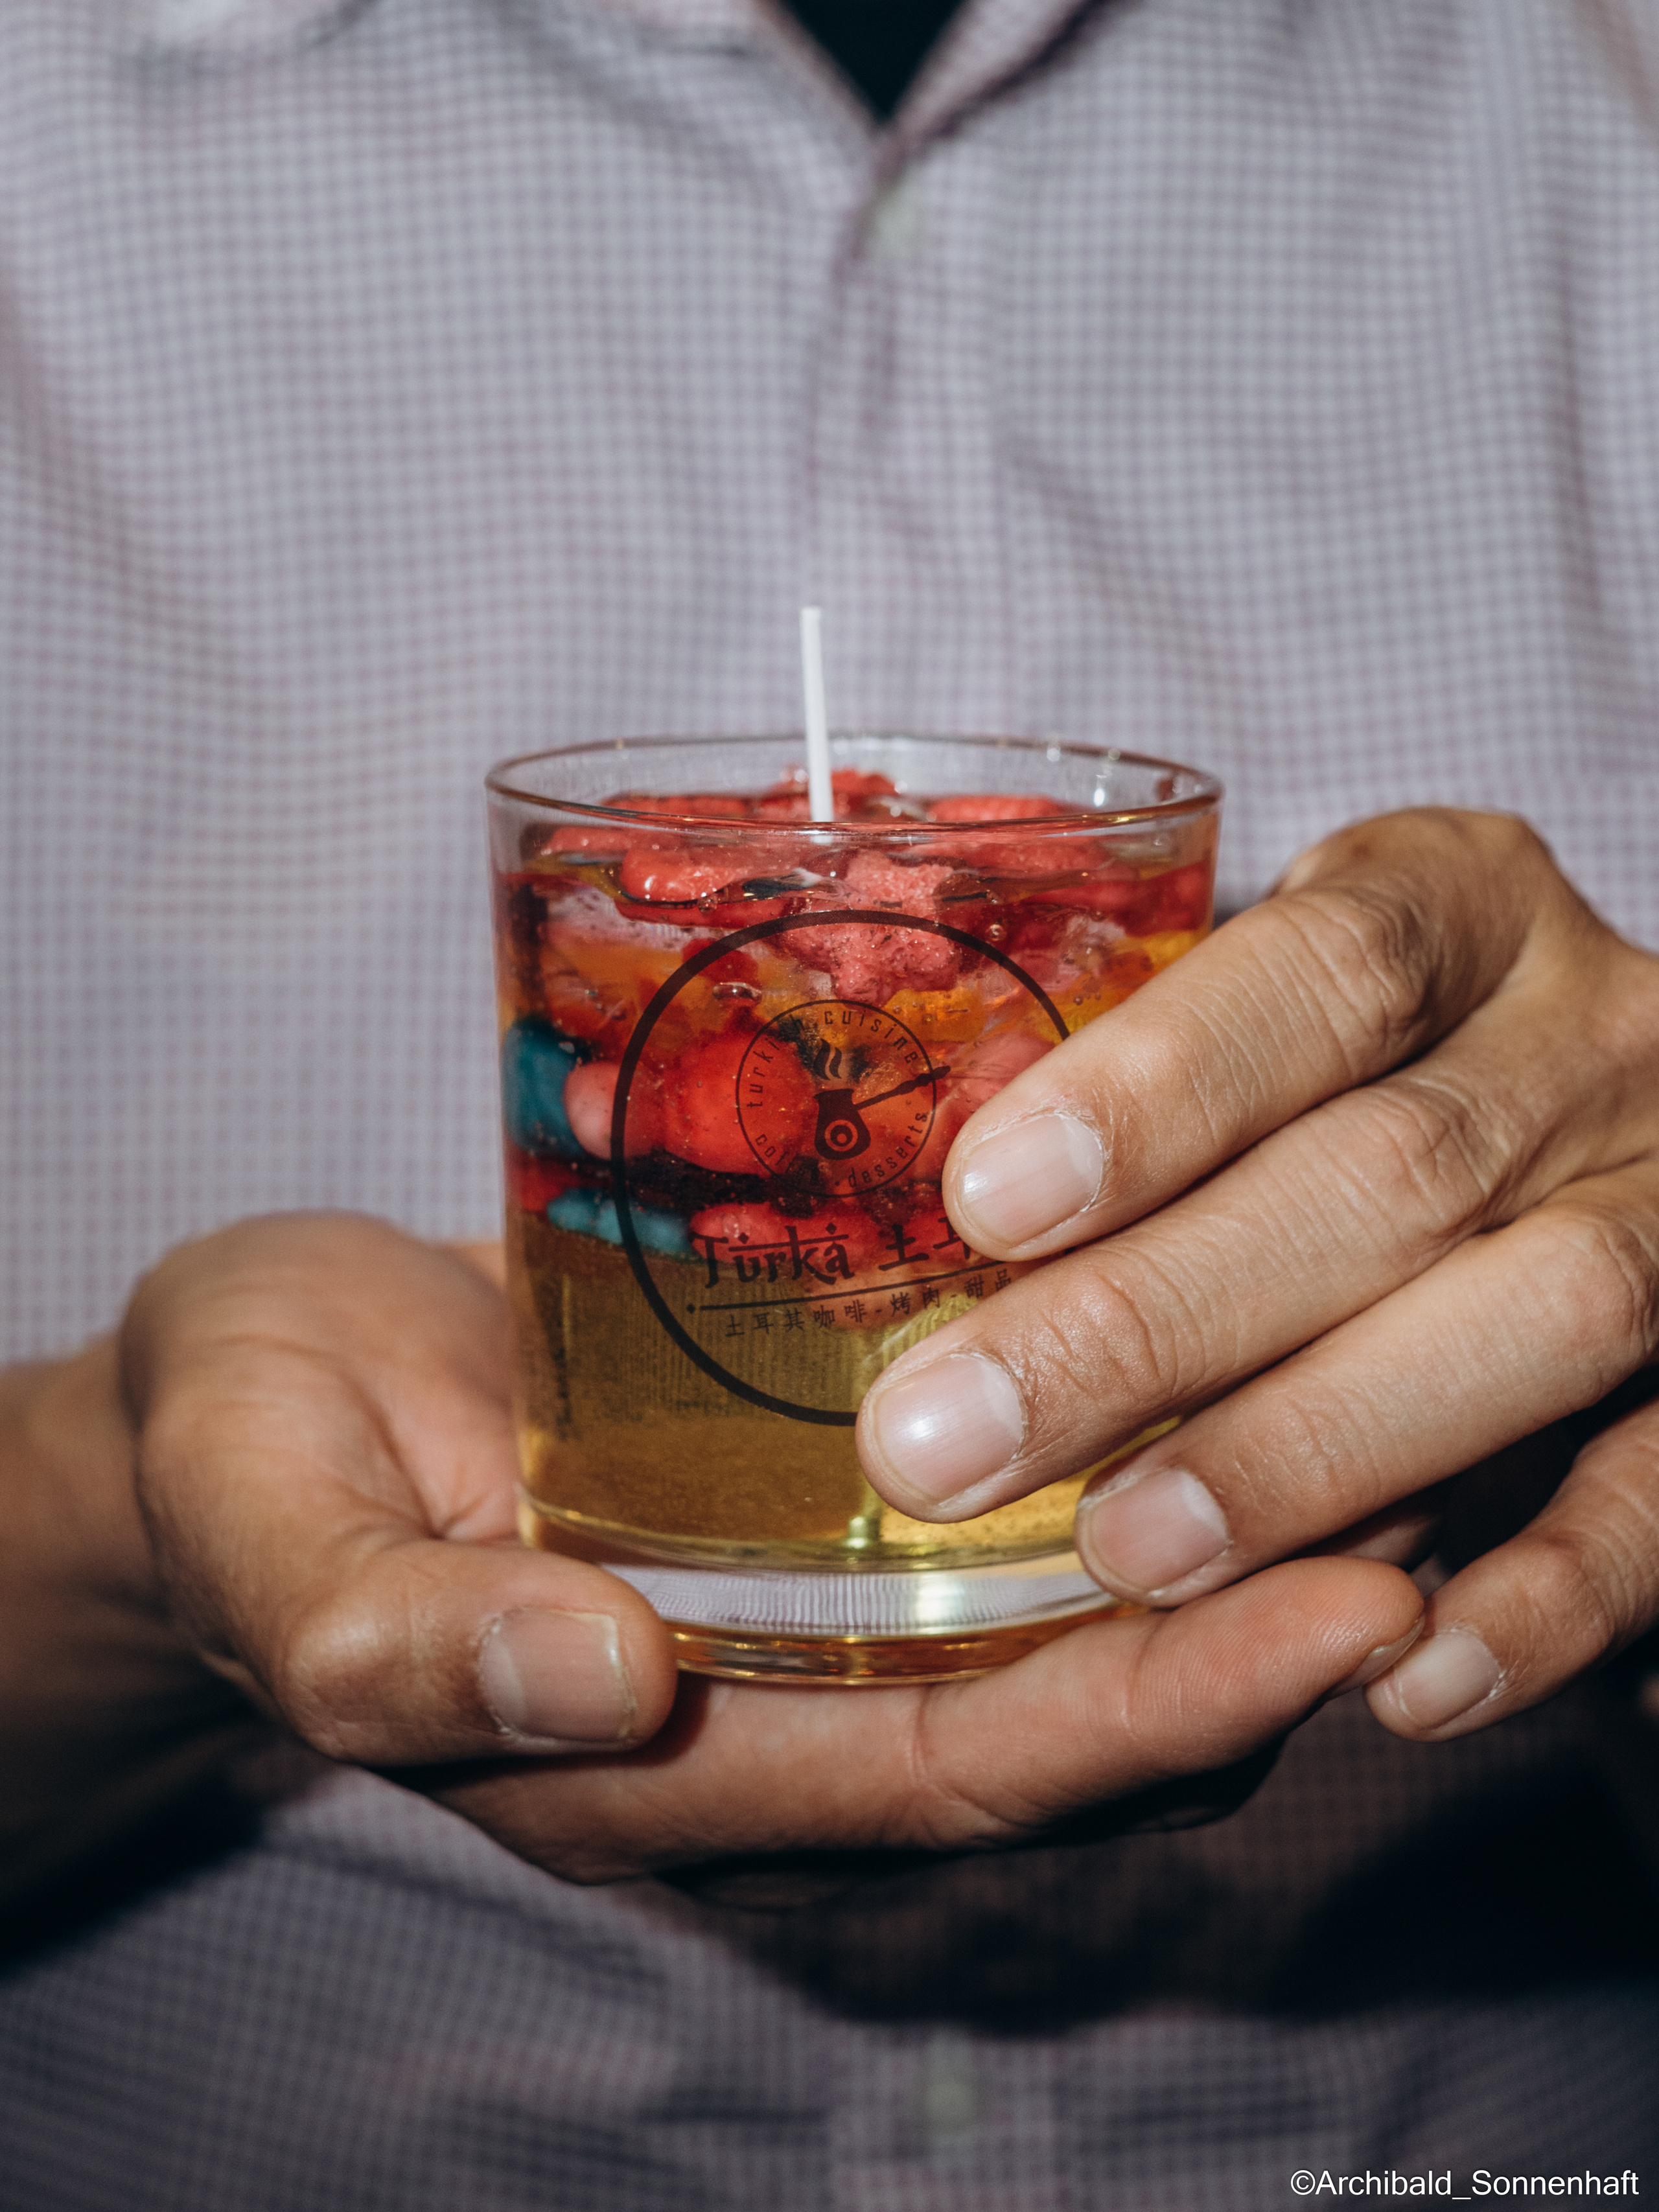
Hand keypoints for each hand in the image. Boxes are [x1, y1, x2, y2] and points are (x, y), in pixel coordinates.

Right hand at [112, 1213, 1422, 1880]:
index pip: (958, 1770)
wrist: (240, 1390)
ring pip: (1049, 1586)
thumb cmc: (248, 1473)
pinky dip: (1110, 1422)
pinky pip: (985, 1471)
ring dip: (1215, 1517)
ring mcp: (794, 1571)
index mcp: (671, 1754)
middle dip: (1250, 1621)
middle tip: (1442, 1499)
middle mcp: (773, 1683)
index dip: (1152, 1713)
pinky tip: (1209, 1321)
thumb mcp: (287, 1560)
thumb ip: (414, 1651)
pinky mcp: (791, 1455)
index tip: (1338, 1621)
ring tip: (1391, 1407)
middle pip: (1056, 1691)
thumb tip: (600, 1681)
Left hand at [855, 810, 1658, 1744]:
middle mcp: (1599, 1037)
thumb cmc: (1371, 1072)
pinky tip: (1406, 1674)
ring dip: (1320, 1450)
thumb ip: (1169, 1099)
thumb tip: (931, 1241)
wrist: (1614, 1125)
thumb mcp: (1285, 1020)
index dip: (1159, 1084)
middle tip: (949, 1443)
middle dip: (1157, 1320)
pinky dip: (1551, 1589)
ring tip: (1129, 1550)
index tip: (985, 1202)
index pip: (1327, 967)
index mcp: (1467, 905)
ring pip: (1547, 1315)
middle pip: (1394, 1169)